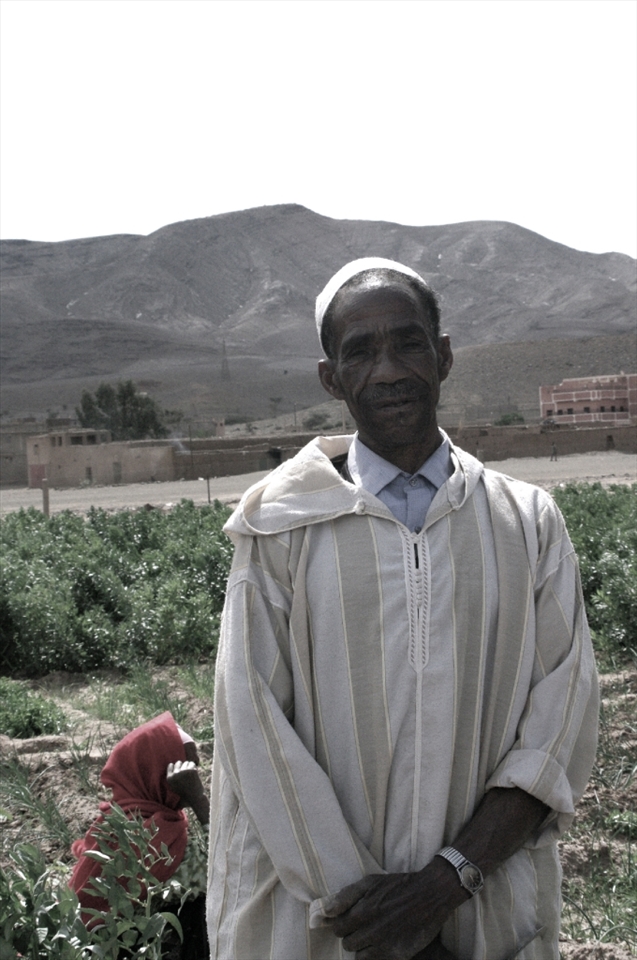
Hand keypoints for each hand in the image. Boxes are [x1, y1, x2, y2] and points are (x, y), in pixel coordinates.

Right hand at [166, 760, 206, 813]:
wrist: (195, 798)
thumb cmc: (185, 796)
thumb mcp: (173, 789)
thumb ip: (171, 781)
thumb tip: (167, 775)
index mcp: (169, 778)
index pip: (170, 765)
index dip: (175, 767)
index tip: (179, 770)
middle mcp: (175, 774)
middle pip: (178, 762)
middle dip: (182, 766)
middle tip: (186, 773)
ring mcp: (183, 771)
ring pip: (186, 762)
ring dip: (189, 767)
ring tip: (191, 775)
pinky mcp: (191, 770)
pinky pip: (192, 763)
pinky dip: (194, 767)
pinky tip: (195, 773)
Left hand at [322, 858, 465, 959]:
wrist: (430, 894)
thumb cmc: (398, 885)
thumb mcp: (370, 882)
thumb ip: (345, 896)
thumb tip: (325, 912)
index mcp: (362, 911)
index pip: (338, 928)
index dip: (342, 924)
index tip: (350, 921)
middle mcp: (371, 930)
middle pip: (348, 943)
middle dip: (352, 935)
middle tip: (364, 927)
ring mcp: (384, 945)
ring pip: (359, 956)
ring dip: (363, 947)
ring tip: (374, 935)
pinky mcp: (397, 955)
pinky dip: (376, 955)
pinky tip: (383, 943)